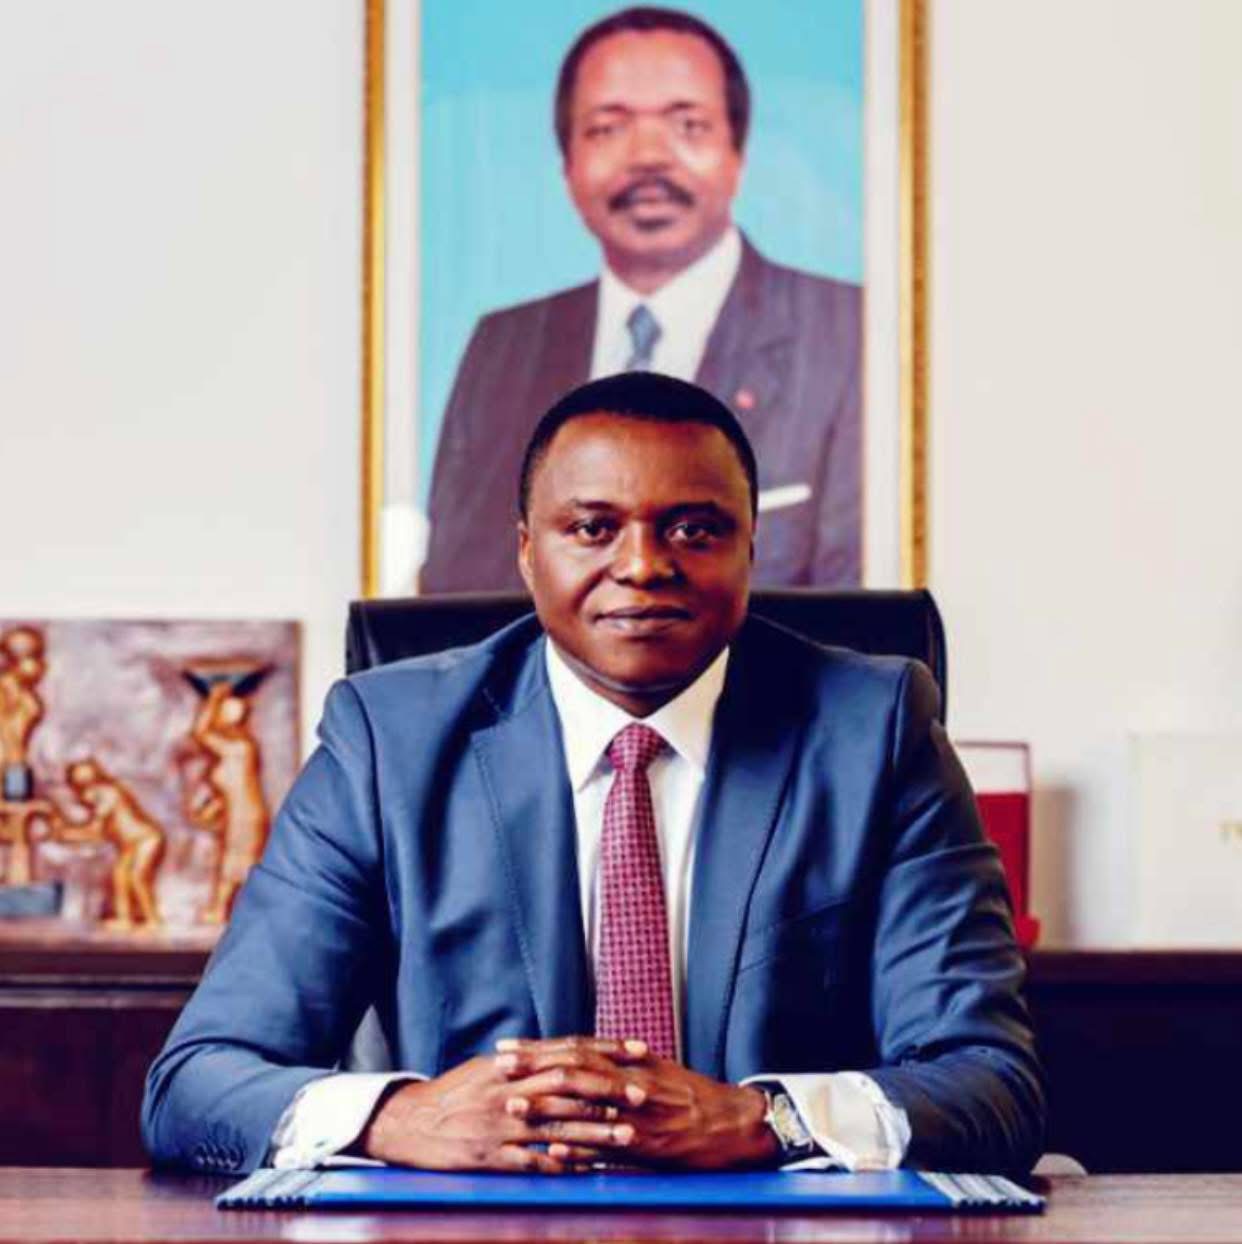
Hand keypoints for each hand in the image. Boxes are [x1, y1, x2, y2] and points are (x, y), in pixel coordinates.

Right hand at [357, 1052, 638, 1172]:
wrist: (410, 1123)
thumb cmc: (454, 1094)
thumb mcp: (488, 1068)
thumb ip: (526, 1061)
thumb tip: (563, 1053)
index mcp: (512, 1064)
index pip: (567, 1051)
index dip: (604, 1050)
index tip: (638, 1051)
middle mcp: (510, 1090)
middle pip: (568, 1087)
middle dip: (608, 1091)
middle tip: (642, 1096)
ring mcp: (502, 1125)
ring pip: (557, 1126)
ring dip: (595, 1132)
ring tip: (628, 1136)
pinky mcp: (492, 1157)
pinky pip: (534, 1162)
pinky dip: (563, 1165)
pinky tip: (589, 1170)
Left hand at [496, 1037, 779, 1170]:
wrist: (737, 1123)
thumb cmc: (696, 1096)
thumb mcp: (660, 1069)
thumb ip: (625, 1062)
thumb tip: (593, 1052)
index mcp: (632, 1064)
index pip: (576, 1050)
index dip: (539, 1049)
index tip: (507, 1047)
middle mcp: (633, 1084)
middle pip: (575, 1072)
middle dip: (534, 1069)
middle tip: (498, 1066)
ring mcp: (640, 1118)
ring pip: (587, 1109)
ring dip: (548, 1109)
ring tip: (513, 1107)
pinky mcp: (650, 1149)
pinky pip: (610, 1150)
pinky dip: (580, 1151)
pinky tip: (553, 1153)